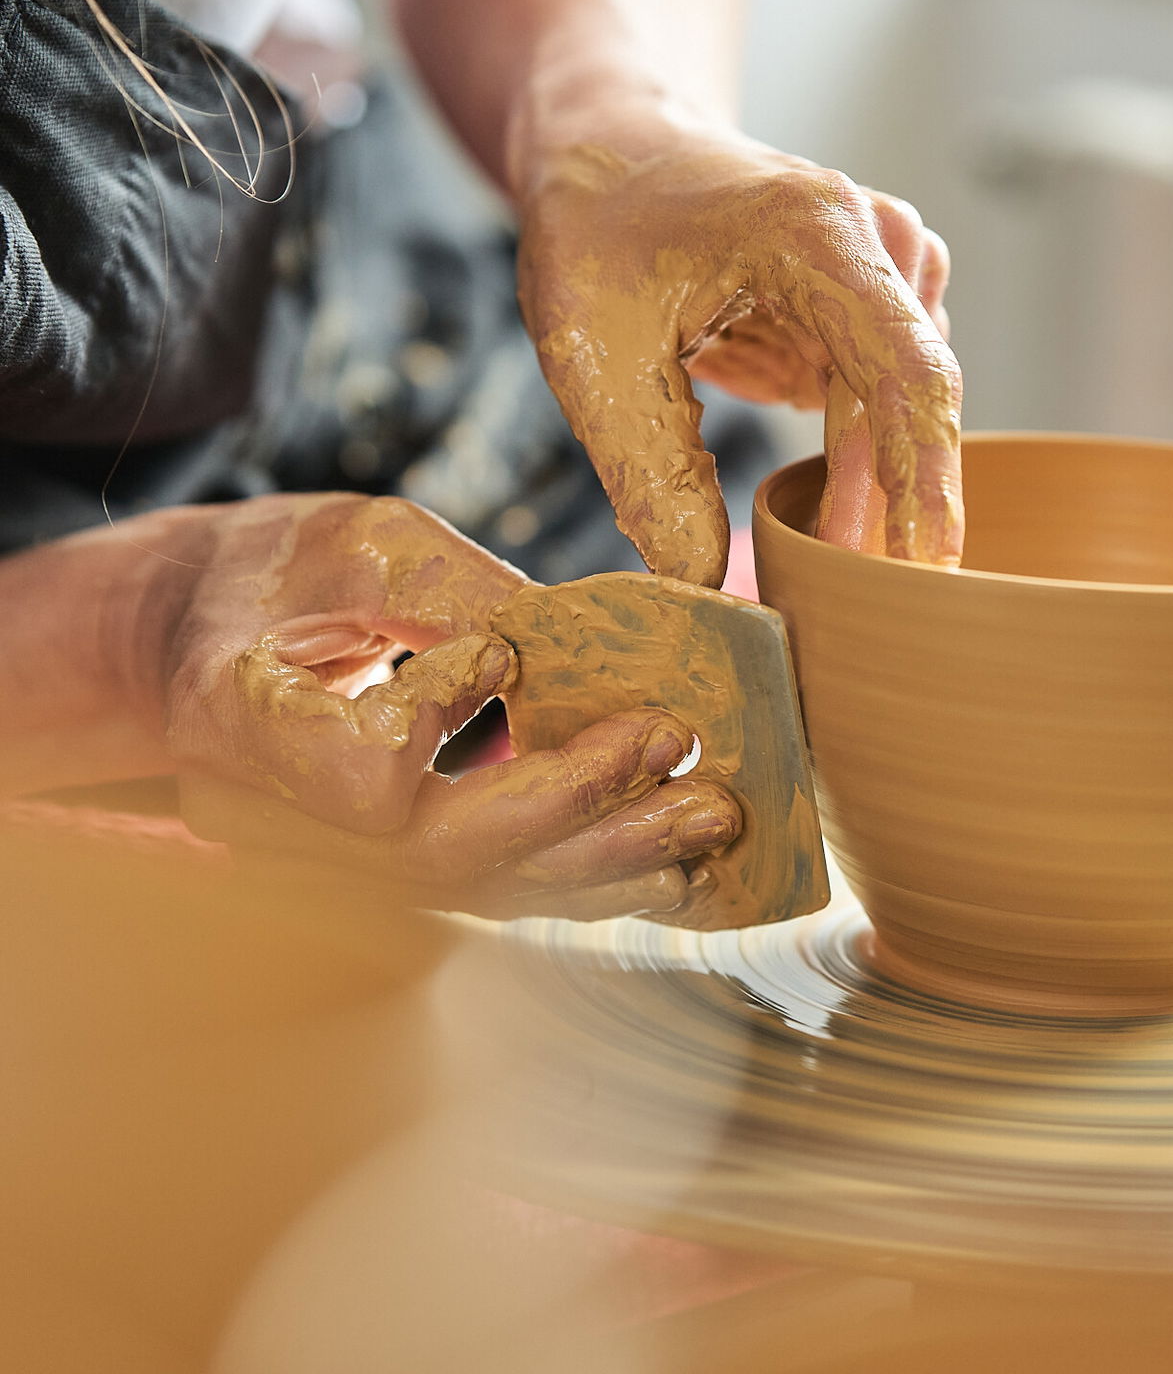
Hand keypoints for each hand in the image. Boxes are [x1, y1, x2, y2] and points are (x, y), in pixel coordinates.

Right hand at [136, 495, 741, 917]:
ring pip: (482, 890)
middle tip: (675, 743)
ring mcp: (330, 861)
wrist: (199, 641)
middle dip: (575, 801)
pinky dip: (588, 877)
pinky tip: (671, 862)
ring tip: (709, 819)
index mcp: (238, 719)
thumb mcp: (356, 544)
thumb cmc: (272, 573)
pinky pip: (495, 892)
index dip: (436, 722)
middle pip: (440, 852)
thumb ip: (454, 590)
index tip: (494, 652)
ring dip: (608, 857)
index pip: (354, 769)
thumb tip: (581, 639)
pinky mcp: (388, 869)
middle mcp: (279, 818)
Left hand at [515, 122, 962, 585]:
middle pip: (913, 401)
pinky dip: (853, 463)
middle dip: (888, 509)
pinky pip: (880, 400)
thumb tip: (709, 594)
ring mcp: (880, 273)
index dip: (924, 480)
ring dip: (867, 490)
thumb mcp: (597, 356)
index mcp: (817, 233)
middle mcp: (875, 243)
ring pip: (902, 409)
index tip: (926, 569)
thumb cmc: (598, 228)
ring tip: (817, 561)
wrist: (610, 146)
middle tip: (847, 601)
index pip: (908, 371)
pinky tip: (817, 510)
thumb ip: (654, 475)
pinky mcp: (864, 307)